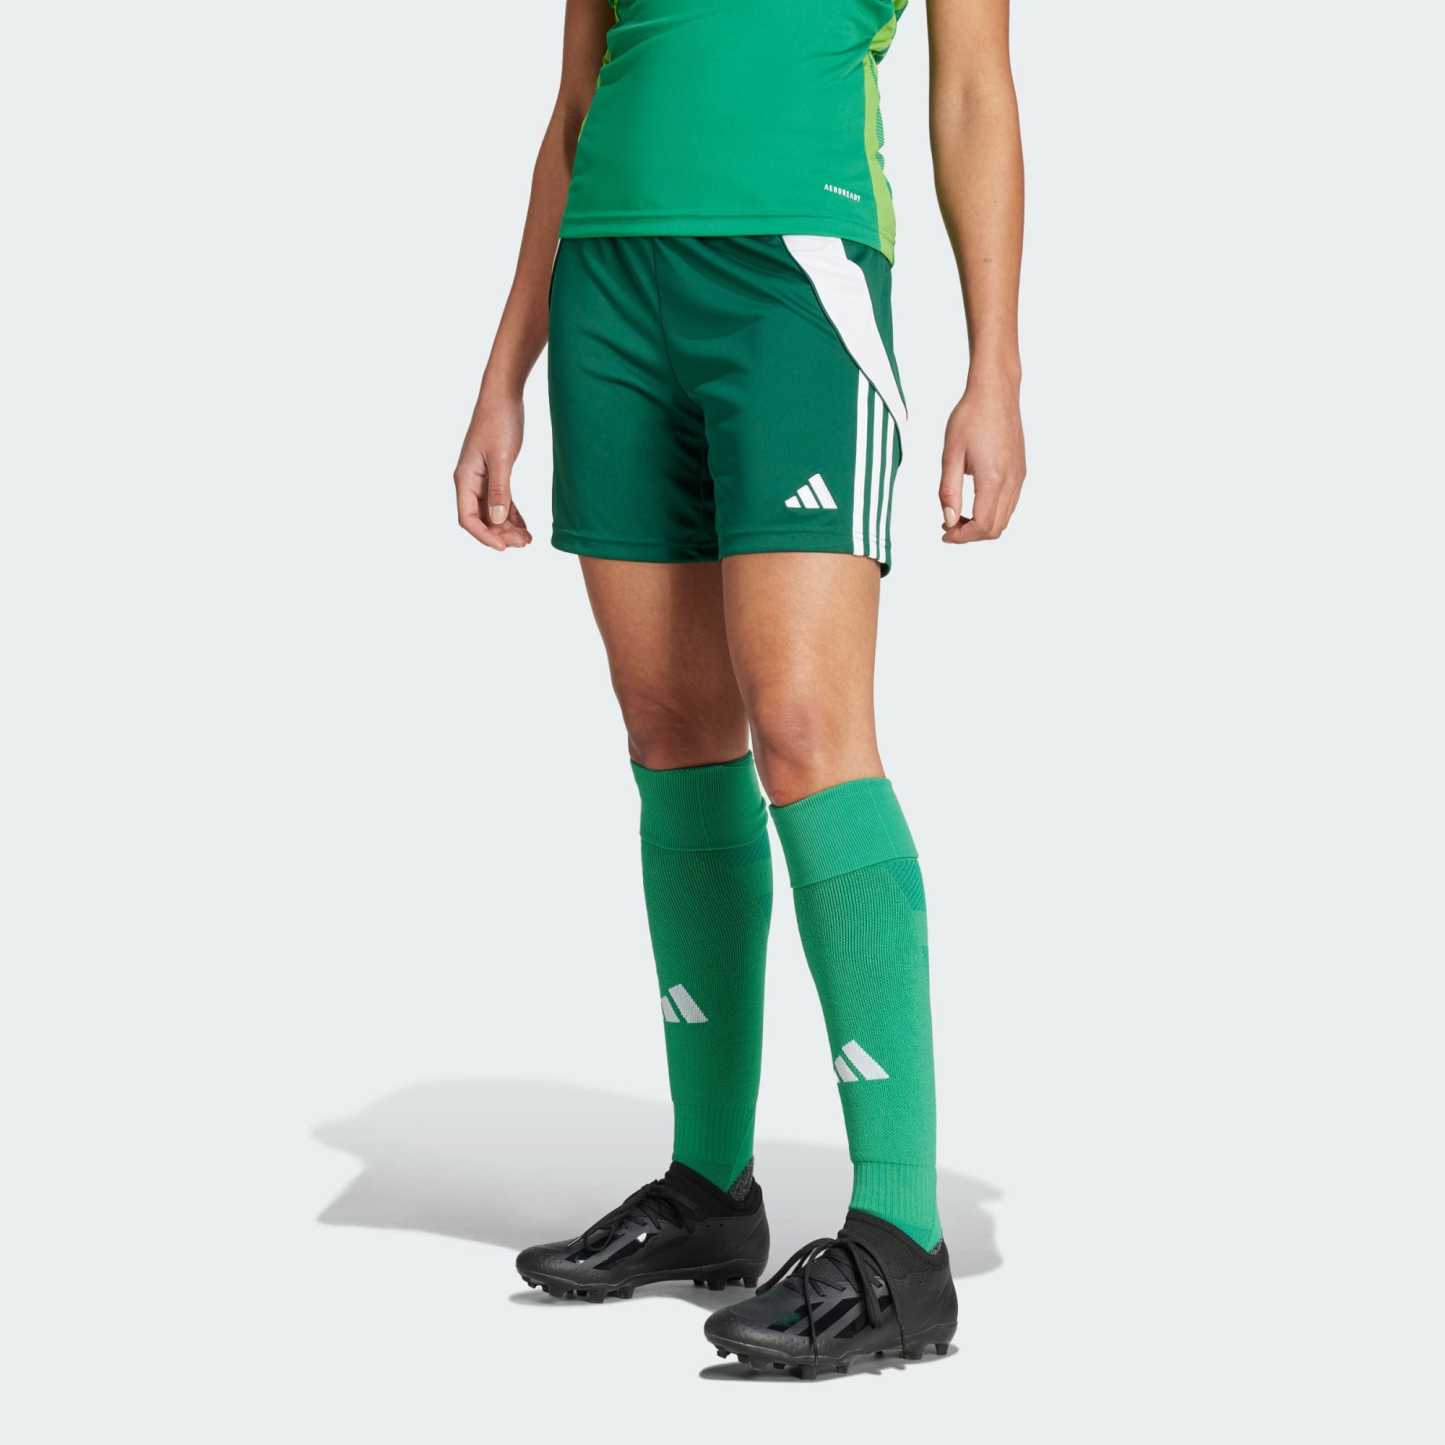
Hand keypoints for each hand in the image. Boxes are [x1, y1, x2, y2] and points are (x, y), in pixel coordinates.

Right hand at [454, 389, 532, 551]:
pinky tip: (525, 526)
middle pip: (481, 518)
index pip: (467, 518)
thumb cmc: (499, 421)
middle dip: (501, 534)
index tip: (504, 547)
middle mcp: (469, 481)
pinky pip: (501, 501)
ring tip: (527, 539)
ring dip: (508, 527)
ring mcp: (481, 478)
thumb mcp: (502, 457)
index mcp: (464, 478)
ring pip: (492, 512)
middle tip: (524, 543)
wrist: (503, 395)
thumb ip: (500, 489)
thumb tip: (498, 519)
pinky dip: (512, 514)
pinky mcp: (494, 472)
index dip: (484, 536)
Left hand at [938, 376, 1026, 543]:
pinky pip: (1009, 504)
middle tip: (948, 524)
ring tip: (958, 514)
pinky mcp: (1020, 471)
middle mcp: (1011, 481)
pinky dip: (992, 512)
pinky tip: (974, 501)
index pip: (982, 526)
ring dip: (982, 524)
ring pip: (1004, 518)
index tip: (944, 532)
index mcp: (993, 478)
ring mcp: (1019, 476)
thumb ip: (949, 490)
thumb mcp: (950, 454)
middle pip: (995, 528)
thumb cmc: (971, 417)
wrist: (996, 392)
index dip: (961, 536)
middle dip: (971, 534)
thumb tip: (949, 519)